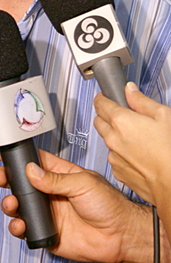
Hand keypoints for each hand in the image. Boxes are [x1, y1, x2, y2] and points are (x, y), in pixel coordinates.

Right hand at [0, 148, 151, 262]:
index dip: (17, 157)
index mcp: (59, 174)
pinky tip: (21, 223)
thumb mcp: (82, 183)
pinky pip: (26, 228)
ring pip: (20, 205)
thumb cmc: (109, 204)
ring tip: (12, 203)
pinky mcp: (47, 231)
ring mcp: (48, 212)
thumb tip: (32, 171)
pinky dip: (18, 226)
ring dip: (10, 203)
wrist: (120, 235)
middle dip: (7, 179)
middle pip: (21, 183)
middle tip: (0, 178)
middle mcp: (51, 192)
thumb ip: (55, 179)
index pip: (33, 162)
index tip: (1, 151)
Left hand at [94, 83, 170, 244]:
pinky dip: (120, 153)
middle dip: (106, 115)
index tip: (106, 96)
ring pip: (106, 140)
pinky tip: (137, 154)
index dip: (103, 97)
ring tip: (135, 137)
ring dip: (114, 135)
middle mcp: (113, 139)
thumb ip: (141, 101)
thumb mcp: (163, 116)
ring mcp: (114, 157)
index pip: (100, 103)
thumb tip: (130, 90)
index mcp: (121, 121)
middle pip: (99, 120)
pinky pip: (114, 157)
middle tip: (122, 115)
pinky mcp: (119, 172)